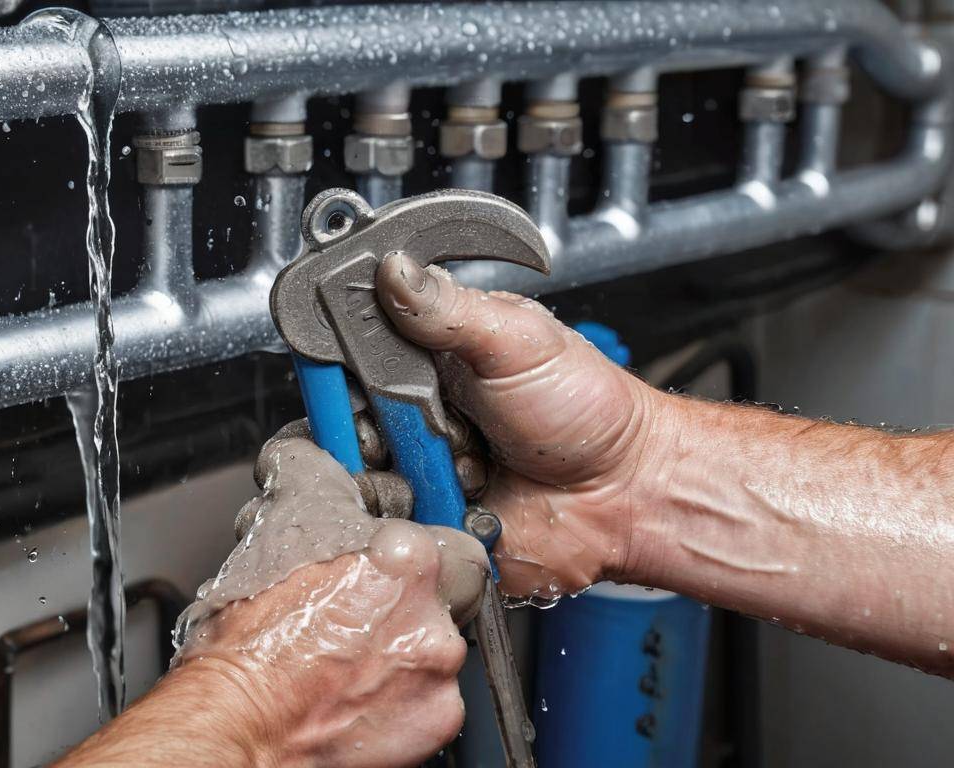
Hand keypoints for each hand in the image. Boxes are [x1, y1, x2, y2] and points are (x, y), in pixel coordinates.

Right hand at [175, 437, 488, 767]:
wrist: (237, 724)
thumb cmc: (252, 642)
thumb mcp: (276, 527)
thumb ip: (311, 475)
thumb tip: (308, 452)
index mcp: (409, 559)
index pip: (447, 533)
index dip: (411, 546)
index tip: (389, 556)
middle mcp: (434, 616)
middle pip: (447, 592)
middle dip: (405, 598)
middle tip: (358, 608)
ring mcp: (439, 674)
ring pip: (437, 645)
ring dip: (400, 646)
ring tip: (346, 653)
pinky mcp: (437, 724)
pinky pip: (432, 699)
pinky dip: (401, 696)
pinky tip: (355, 690)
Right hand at [374, 252, 668, 602]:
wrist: (622, 492)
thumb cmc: (584, 411)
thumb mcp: (515, 339)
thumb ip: (446, 307)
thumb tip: (392, 267)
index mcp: (424, 361)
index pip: (349, 360)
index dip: (344, 372)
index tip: (366, 381)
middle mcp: (413, 417)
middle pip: (346, 423)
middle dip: (382, 429)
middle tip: (430, 425)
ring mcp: (419, 470)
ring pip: (364, 478)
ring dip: (410, 472)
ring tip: (463, 462)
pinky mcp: (429, 521)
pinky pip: (393, 525)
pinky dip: (422, 515)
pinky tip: (462, 499)